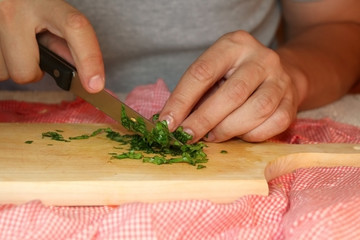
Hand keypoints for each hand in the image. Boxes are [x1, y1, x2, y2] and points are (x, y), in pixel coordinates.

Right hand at [0, 0, 103, 92]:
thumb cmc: (29, 3)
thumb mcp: (52, 13)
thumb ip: (68, 40)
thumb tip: (86, 74)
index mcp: (43, 2)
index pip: (74, 28)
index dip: (88, 59)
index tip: (95, 85)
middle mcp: (13, 9)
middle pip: (26, 71)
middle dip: (32, 71)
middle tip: (33, 53)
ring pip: (4, 73)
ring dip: (12, 65)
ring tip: (14, 42)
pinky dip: (2, 62)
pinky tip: (5, 44)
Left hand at [159, 31, 299, 142]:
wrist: (277, 74)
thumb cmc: (234, 76)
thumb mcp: (214, 74)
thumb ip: (194, 94)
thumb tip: (168, 123)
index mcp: (234, 44)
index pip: (202, 72)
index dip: (181, 101)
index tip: (167, 123)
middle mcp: (261, 58)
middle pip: (232, 94)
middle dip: (204, 120)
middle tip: (187, 136)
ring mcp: (280, 80)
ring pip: (256, 110)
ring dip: (228, 130)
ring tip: (211, 136)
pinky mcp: (292, 102)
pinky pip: (272, 124)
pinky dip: (250, 135)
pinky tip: (238, 134)